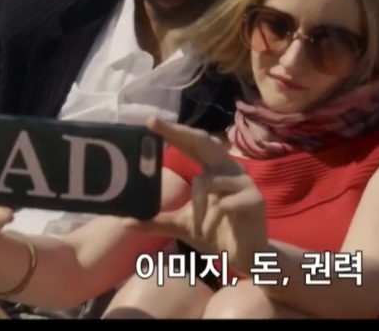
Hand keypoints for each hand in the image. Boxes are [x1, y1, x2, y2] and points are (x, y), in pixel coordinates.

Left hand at [122, 117, 268, 272]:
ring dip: (197, 207)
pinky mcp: (253, 199)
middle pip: (204, 142)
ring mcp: (243, 183)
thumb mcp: (181, 225)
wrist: (246, 256)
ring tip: (199, 226)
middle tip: (156, 126)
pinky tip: (211, 231)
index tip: (150, 122)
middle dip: (179, 133)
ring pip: (207, 181)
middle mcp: (229, 169)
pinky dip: (211, 219)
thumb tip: (125, 222)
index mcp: (213, 170)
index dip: (174, 132)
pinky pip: (222, 204)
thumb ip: (156, 221)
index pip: (192, 145)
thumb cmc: (216, 233)